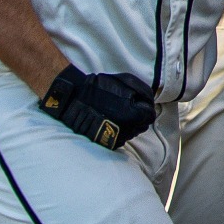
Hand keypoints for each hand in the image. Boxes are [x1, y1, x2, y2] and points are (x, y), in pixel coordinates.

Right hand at [38, 65, 155, 148]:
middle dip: (139, 115)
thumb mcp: (125, 81)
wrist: (74, 101)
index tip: (139, 101)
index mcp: (135, 114)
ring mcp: (119, 138)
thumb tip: (150, 101)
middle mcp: (129, 129)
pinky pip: (121, 136)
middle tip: (127, 105)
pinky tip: (110, 119)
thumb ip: (143, 91)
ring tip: (116, 111)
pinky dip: (119, 129)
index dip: (145, 106)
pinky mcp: (109, 143)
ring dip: (130, 122)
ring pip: (133, 131)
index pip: (150, 115)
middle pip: (143, 125)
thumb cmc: (99, 88)